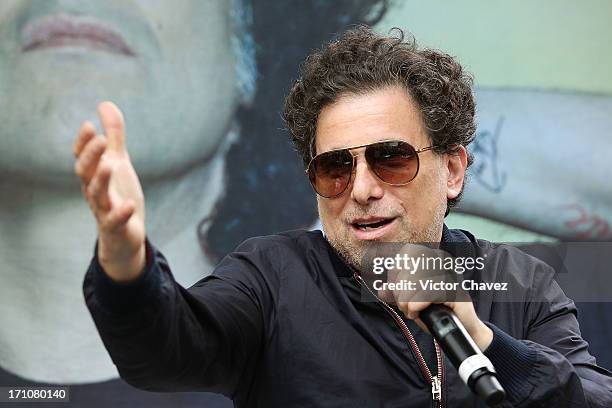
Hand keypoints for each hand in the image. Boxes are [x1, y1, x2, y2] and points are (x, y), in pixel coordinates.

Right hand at [74, 102, 145, 281]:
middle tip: (100, 140)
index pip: (83, 157)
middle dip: (91, 156)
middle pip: (86, 173)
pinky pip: (114, 220)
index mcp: (94, 175)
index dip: (84, 143)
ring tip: (112, 165)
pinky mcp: (116, 226)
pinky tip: (128, 205)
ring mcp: (103, 209)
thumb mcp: (118, 162)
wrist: (126, 234)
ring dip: (102, 180)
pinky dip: (120, 213)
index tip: (89, 125)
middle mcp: (94, 191)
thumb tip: (104, 104)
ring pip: (96, 194)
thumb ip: (113, 136)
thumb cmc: (119, 195)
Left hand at [377, 244, 492, 350]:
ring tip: (412, 311)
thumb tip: (382, 290)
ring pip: (412, 282)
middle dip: (399, 292)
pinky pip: (424, 294)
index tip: (399, 290)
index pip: (406, 253)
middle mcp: (442, 261)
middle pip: (406, 268)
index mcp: (432, 257)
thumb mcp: (411, 299)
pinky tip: (417, 313)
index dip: (396, 272)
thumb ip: (397, 292)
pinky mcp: (453, 290)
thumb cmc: (436, 311)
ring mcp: (449, 274)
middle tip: (405, 306)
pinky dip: (415, 307)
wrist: (460, 329)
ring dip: (406, 302)